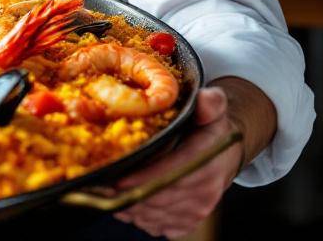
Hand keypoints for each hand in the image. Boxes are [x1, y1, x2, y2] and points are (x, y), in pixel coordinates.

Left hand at [113, 86, 243, 238]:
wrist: (224, 156)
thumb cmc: (210, 130)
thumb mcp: (212, 110)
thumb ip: (210, 103)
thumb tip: (207, 97)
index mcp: (208, 161)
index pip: (175, 174)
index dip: (145, 178)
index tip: (118, 178)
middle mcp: (205, 191)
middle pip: (159, 198)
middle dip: (128, 193)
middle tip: (98, 183)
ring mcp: (195, 211)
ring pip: (153, 214)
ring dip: (127, 205)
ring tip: (103, 191)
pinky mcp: (185, 223)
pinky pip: (155, 225)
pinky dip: (136, 216)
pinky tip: (122, 200)